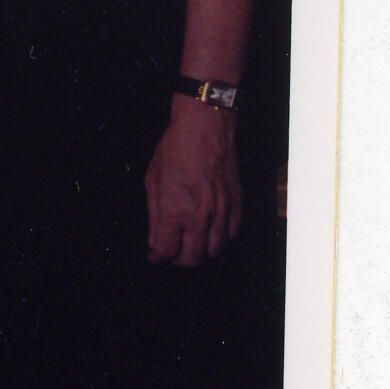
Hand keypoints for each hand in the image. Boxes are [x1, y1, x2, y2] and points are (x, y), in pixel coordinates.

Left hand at [144, 98, 243, 266]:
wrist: (204, 128)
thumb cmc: (175, 149)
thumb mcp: (153, 181)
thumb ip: (155, 216)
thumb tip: (155, 241)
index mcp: (175, 210)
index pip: (166, 251)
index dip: (157, 257)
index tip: (154, 255)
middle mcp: (200, 216)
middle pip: (192, 259)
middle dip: (178, 260)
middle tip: (171, 253)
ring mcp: (222, 212)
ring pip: (214, 251)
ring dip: (200, 252)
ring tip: (190, 244)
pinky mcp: (236, 205)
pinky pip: (231, 235)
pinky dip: (220, 239)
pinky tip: (210, 232)